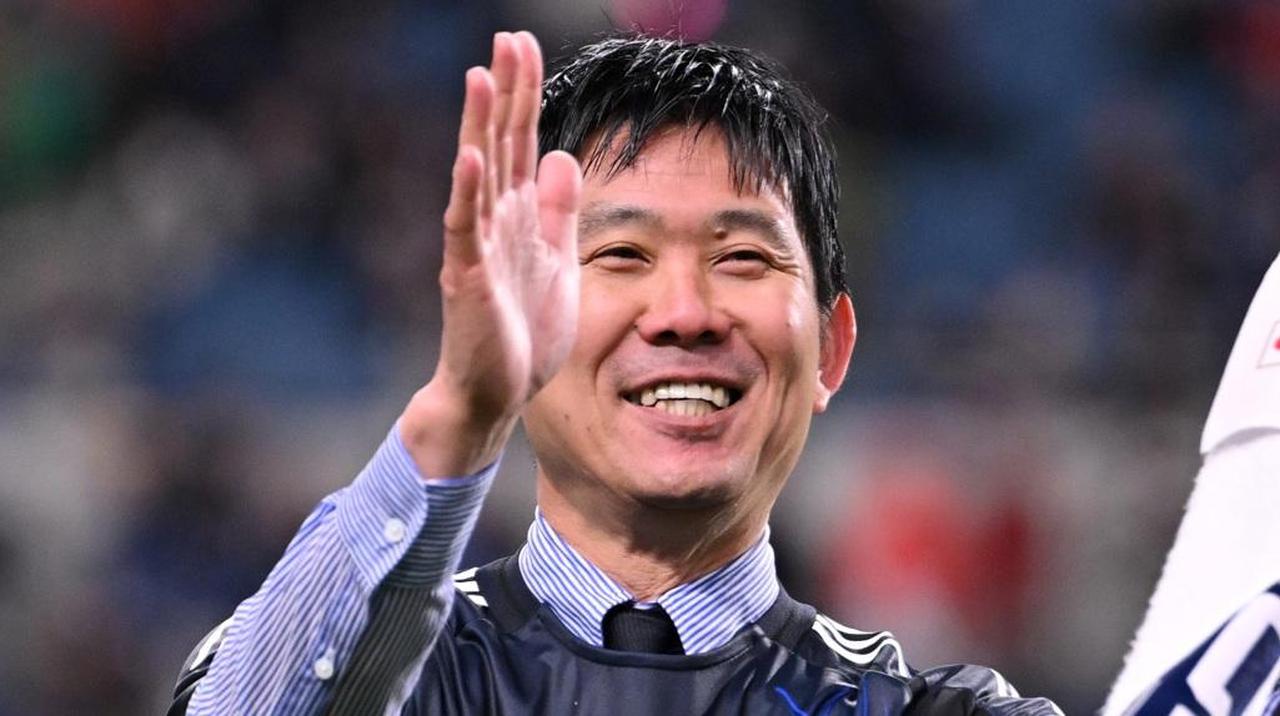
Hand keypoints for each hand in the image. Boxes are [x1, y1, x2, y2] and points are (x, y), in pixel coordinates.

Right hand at [402, 31, 582, 476]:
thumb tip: (563, 154)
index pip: (522, 141)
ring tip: (482, 77)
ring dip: (480, 126)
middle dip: (506, 92)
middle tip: (509, 39)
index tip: (525, 46)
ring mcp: (476, 246)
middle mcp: (493, 220)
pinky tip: (471, 157)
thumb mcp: (556, 260)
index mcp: (518, 214)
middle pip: (500, 143)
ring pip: (478, 175)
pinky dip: (467, 193)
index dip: (526, 94)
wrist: (497, 391)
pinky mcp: (466, 279)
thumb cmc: (524, 331)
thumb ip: (558, 210)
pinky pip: (465, 230)